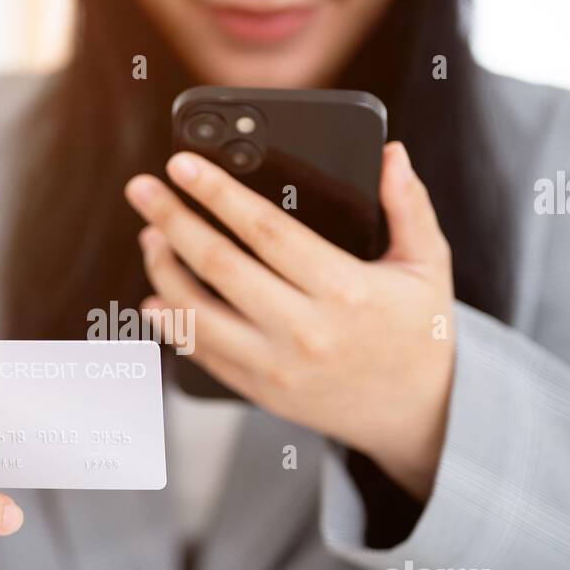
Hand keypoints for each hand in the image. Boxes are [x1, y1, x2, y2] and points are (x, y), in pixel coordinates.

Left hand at [124, 142, 454, 499]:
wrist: (418, 415)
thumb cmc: (420, 332)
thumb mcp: (428, 265)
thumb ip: (409, 207)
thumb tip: (391, 153)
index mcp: (345, 290)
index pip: (266, 230)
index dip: (218, 193)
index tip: (181, 163)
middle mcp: (305, 332)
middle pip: (219, 266)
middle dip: (172, 221)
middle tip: (141, 189)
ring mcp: (277, 367)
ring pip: (199, 314)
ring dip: (164, 271)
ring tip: (149, 236)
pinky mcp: (261, 391)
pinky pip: (204, 354)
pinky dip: (174, 326)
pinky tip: (156, 296)